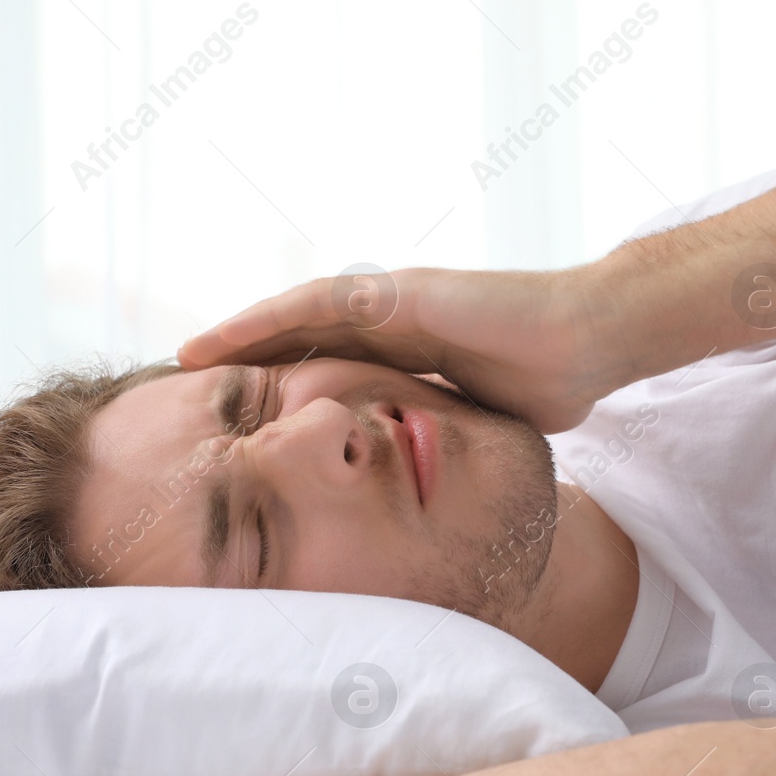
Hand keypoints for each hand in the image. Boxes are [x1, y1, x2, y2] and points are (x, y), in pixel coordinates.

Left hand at [177, 266, 635, 433]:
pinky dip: (265, 318)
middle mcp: (393, 321)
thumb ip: (452, 437)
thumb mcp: (485, 422)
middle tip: (192, 392)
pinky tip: (222, 337)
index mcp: (410, 352)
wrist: (590, 340)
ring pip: (296, 316)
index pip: (330, 371)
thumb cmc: (554, 381)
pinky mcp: (398, 291)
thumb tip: (438, 484)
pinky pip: (317, 302)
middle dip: (247, 365)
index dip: (281, 392)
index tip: (238, 424)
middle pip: (302, 341)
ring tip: (185, 357)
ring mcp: (393, 301)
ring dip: (238, 336)